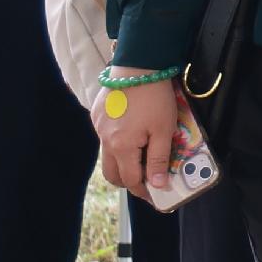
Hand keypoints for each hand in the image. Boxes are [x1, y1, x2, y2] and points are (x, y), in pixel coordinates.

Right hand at [91, 78, 185, 194]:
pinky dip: (118, 144)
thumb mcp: (164, 130)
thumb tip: (157, 185)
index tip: (156, 196)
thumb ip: (159, 159)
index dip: (144, 191)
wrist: (137, 66)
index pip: (131, 180)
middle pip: (112, 173)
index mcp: (121, 147)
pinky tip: (133, 134)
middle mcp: (105, 140)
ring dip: (123, 162)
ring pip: (108, 156)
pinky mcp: (97, 115)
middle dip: (129, 181)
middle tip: (147, 179)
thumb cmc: (155, 98)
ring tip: (142, 157)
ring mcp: (98, 127)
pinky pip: (105, 137)